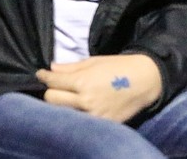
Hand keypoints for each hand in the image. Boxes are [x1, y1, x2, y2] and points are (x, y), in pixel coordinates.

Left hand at [37, 54, 161, 122]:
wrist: (145, 80)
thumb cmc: (119, 66)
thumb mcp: (95, 61)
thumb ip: (71, 67)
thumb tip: (51, 68)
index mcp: (83, 81)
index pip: (54, 82)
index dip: (44, 76)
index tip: (40, 74)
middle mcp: (85, 101)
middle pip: (52, 99)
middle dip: (50, 91)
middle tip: (55, 87)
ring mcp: (93, 116)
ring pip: (62, 113)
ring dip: (60, 105)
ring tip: (64, 98)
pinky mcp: (101, 124)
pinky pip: (79, 122)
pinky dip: (74, 115)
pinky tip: (77, 108)